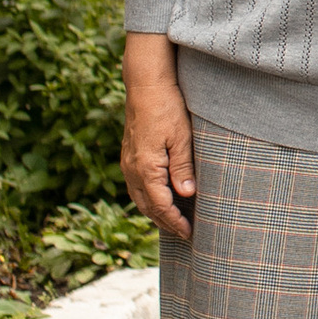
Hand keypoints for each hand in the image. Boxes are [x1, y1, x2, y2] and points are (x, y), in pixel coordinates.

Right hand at [121, 33, 197, 242]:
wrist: (145, 85)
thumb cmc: (167, 107)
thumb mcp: (182, 137)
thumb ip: (183, 167)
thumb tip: (186, 195)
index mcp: (146, 168)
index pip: (161, 205)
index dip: (175, 222)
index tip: (190, 233)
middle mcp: (132, 169)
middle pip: (147, 207)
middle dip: (165, 222)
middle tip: (184, 234)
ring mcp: (128, 163)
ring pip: (139, 198)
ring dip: (155, 212)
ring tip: (173, 222)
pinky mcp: (129, 155)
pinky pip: (136, 186)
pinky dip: (148, 198)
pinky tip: (160, 198)